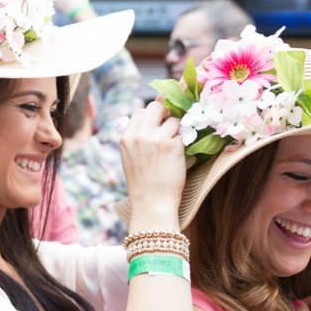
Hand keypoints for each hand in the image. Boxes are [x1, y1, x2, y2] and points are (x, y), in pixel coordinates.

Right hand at [121, 101, 184, 228]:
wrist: (152, 203)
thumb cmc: (142, 184)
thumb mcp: (129, 158)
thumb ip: (136, 139)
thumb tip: (150, 122)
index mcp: (126, 137)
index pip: (139, 112)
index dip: (151, 117)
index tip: (158, 125)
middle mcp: (140, 134)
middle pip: (156, 106)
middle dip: (166, 113)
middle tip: (171, 127)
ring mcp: (156, 139)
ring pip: (173, 119)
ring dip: (177, 130)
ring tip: (174, 148)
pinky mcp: (173, 146)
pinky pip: (183, 134)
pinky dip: (184, 143)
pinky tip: (179, 156)